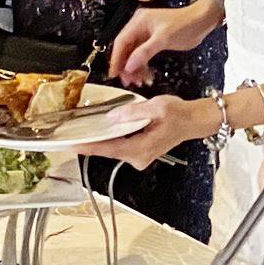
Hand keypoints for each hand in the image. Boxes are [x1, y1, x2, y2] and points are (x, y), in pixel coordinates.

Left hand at [79, 94, 216, 169]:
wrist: (194, 121)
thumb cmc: (179, 115)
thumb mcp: (157, 107)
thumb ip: (134, 112)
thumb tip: (114, 117)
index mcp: (142, 148)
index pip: (109, 149)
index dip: (88, 147)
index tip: (72, 146)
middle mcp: (139, 157)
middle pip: (108, 151)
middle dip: (90, 143)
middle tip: (69, 137)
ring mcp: (139, 157)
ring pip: (113, 149)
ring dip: (99, 141)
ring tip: (82, 133)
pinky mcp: (139, 153)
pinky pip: (120, 147)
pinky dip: (110, 140)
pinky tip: (101, 132)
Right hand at [109, 0, 224, 84]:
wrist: (201, 21)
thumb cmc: (184, 24)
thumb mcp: (163, 39)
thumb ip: (144, 52)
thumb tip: (129, 66)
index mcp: (138, 22)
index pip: (121, 41)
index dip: (116, 58)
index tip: (114, 73)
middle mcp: (139, 27)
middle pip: (126, 49)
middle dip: (126, 66)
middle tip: (128, 81)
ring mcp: (146, 34)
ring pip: (134, 54)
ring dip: (135, 69)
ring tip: (139, 82)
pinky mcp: (153, 42)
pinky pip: (142, 56)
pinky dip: (143, 67)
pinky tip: (147, 77)